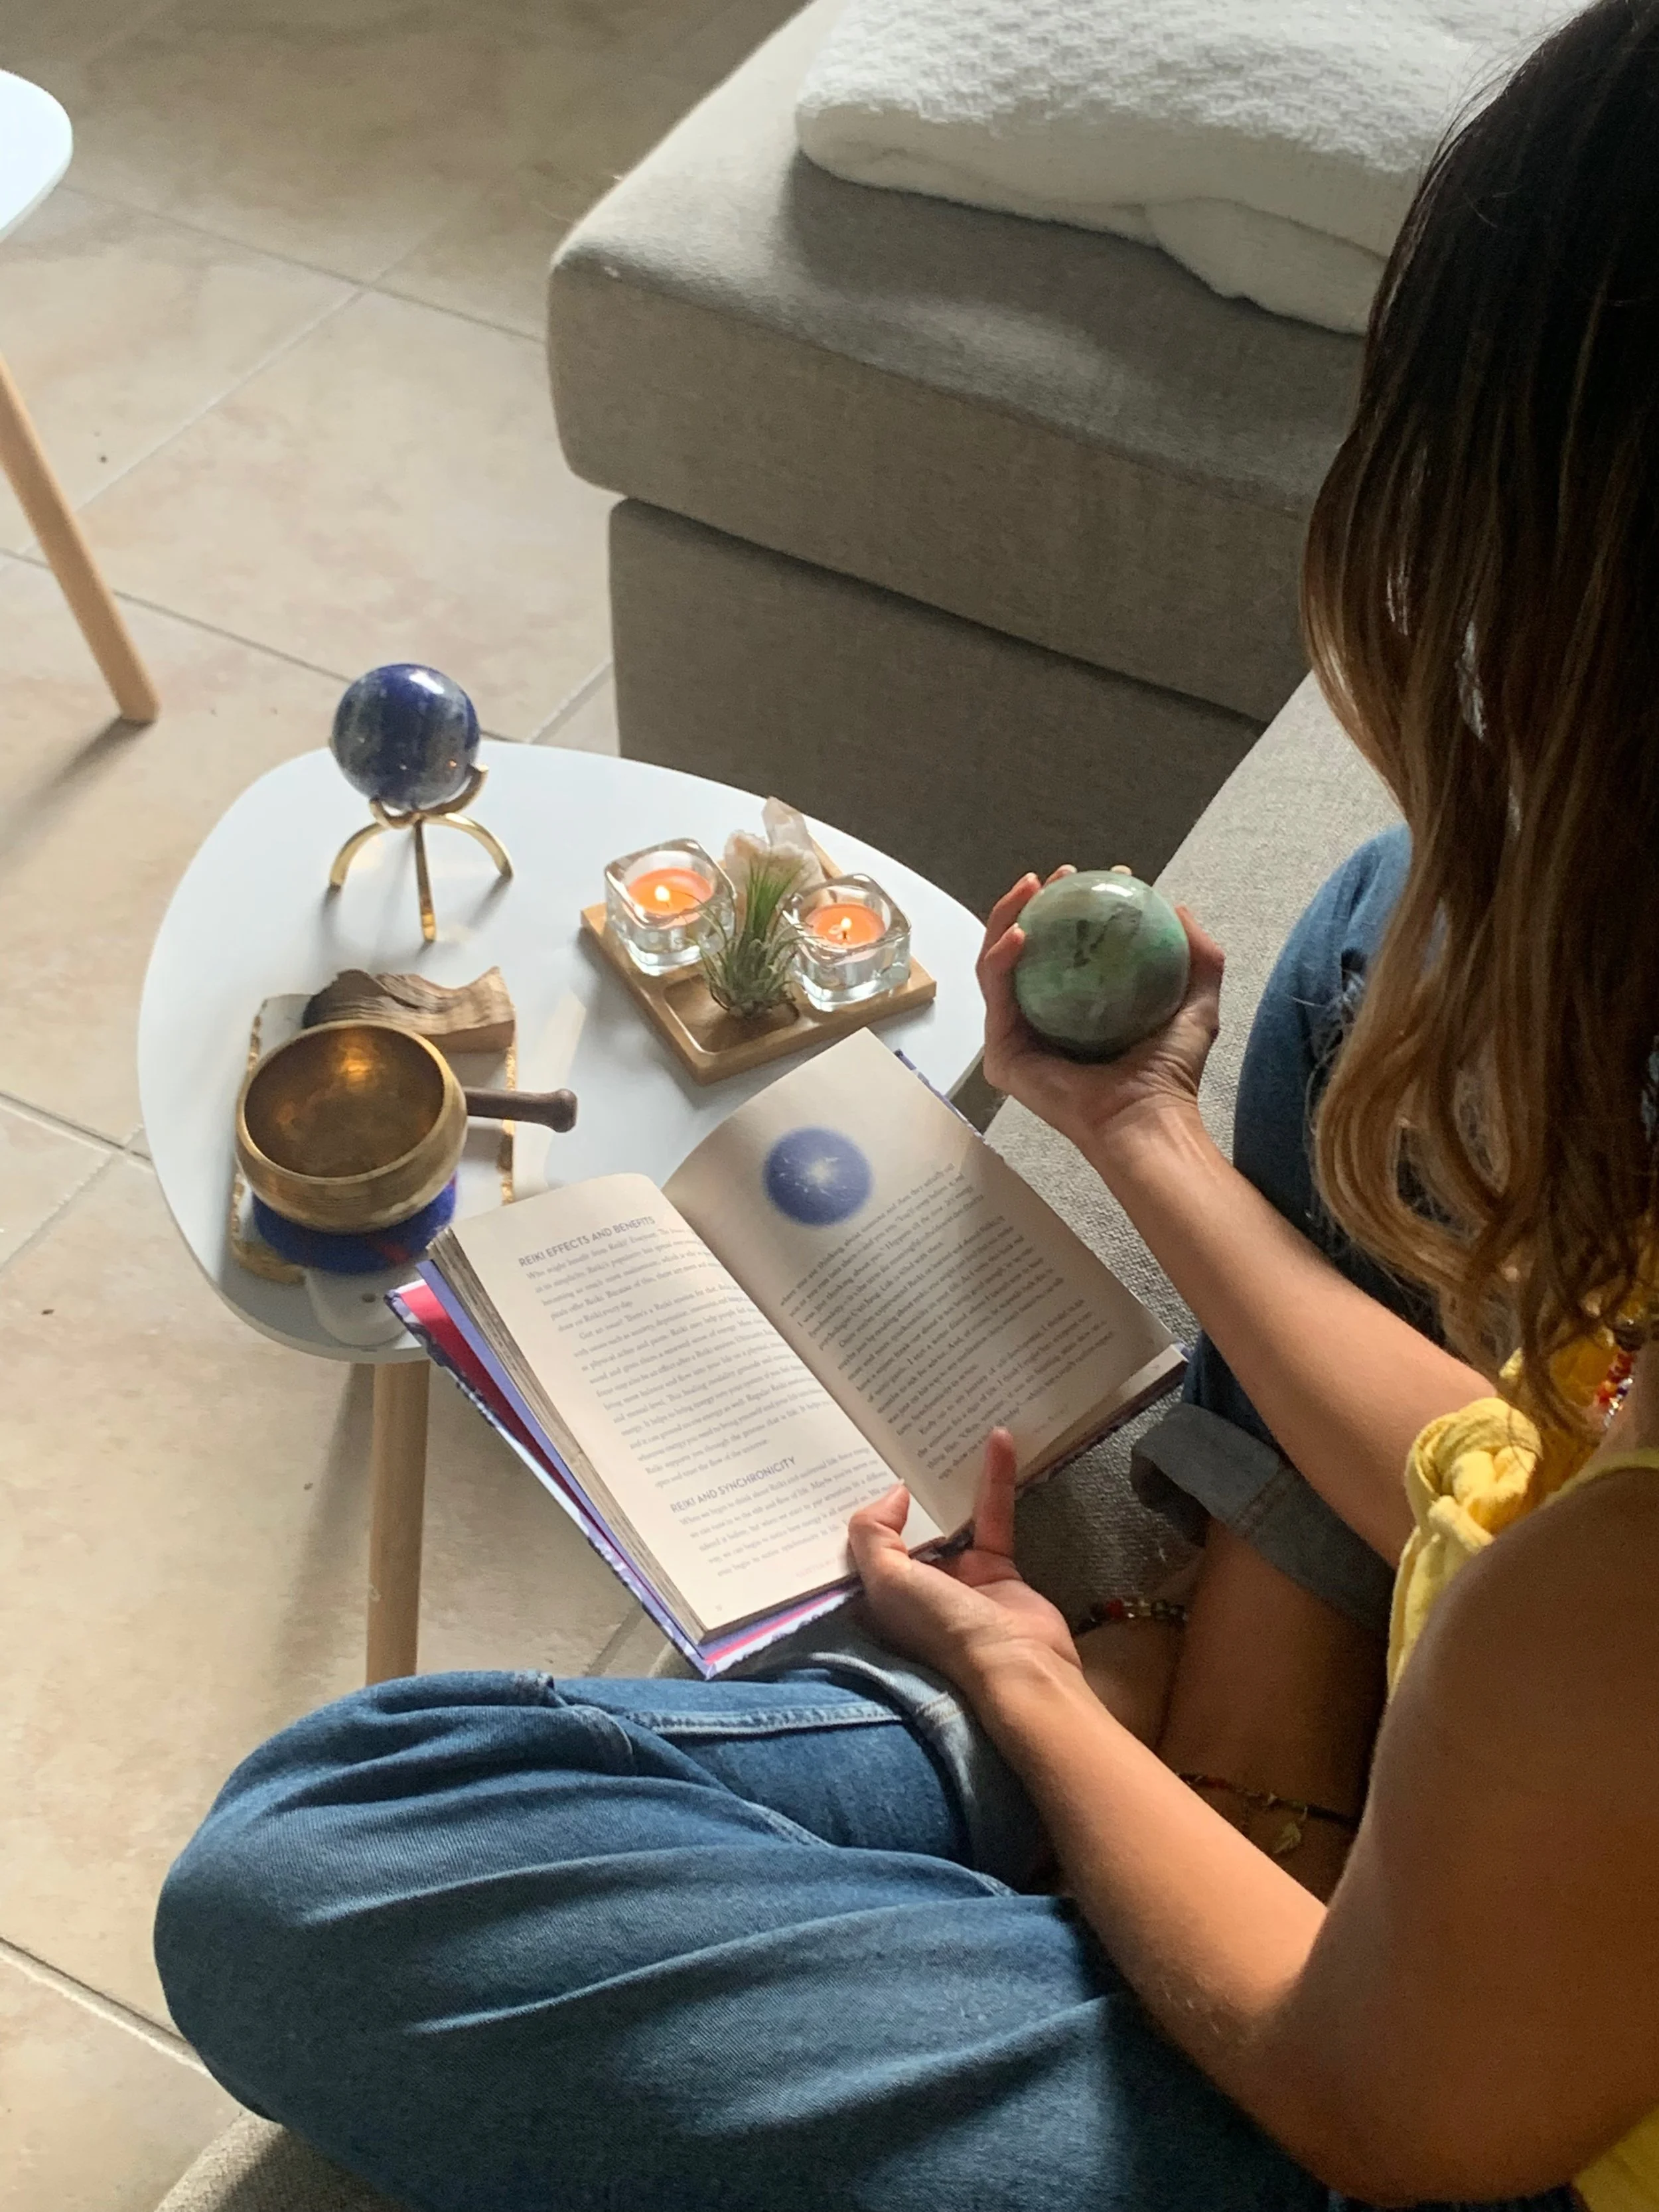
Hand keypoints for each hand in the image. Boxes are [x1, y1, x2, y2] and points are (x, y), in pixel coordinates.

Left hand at [847, 1429, 1079, 1693]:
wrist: (1019, 1666)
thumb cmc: (943, 1629)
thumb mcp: (888, 1583)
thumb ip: (873, 1533)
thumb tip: (893, 1494)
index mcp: (878, 1598)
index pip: (858, 1546)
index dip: (851, 1507)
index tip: (847, 1463)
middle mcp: (914, 1587)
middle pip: (903, 1526)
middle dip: (898, 1485)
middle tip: (891, 1433)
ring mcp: (958, 1577)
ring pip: (948, 1515)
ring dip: (946, 1477)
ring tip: (940, 1430)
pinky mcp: (997, 1566)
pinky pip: (992, 1513)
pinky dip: (996, 1478)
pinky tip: (998, 1440)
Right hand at [978, 867, 1224, 1157]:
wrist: (1143, 1118)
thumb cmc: (1170, 1072)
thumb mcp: (1196, 1003)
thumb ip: (1199, 957)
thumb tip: (1179, 907)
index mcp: (1076, 1009)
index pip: (1067, 949)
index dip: (1078, 906)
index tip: (1103, 877)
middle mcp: (1042, 1020)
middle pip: (1026, 950)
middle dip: (1034, 903)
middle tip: (1060, 874)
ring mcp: (1017, 1035)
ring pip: (999, 964)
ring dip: (1008, 917)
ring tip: (1032, 887)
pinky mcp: (1002, 1051)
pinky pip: (995, 993)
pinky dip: (1001, 957)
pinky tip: (1021, 932)